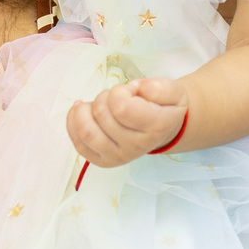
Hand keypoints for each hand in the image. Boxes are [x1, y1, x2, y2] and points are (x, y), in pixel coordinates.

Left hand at [66, 77, 187, 168]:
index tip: (130, 90)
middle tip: (117, 98)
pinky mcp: (103, 161)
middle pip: (101, 115)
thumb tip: (138, 88)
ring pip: (86, 131)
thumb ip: (159, 87)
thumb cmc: (164, 107)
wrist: (164, 130)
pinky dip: (74, 122)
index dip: (120, 91)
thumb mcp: (174, 91)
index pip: (121, 107)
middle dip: (104, 97)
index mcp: (156, 127)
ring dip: (86, 110)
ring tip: (99, 105)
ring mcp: (118, 157)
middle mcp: (136, 147)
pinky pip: (78, 143)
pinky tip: (84, 111)